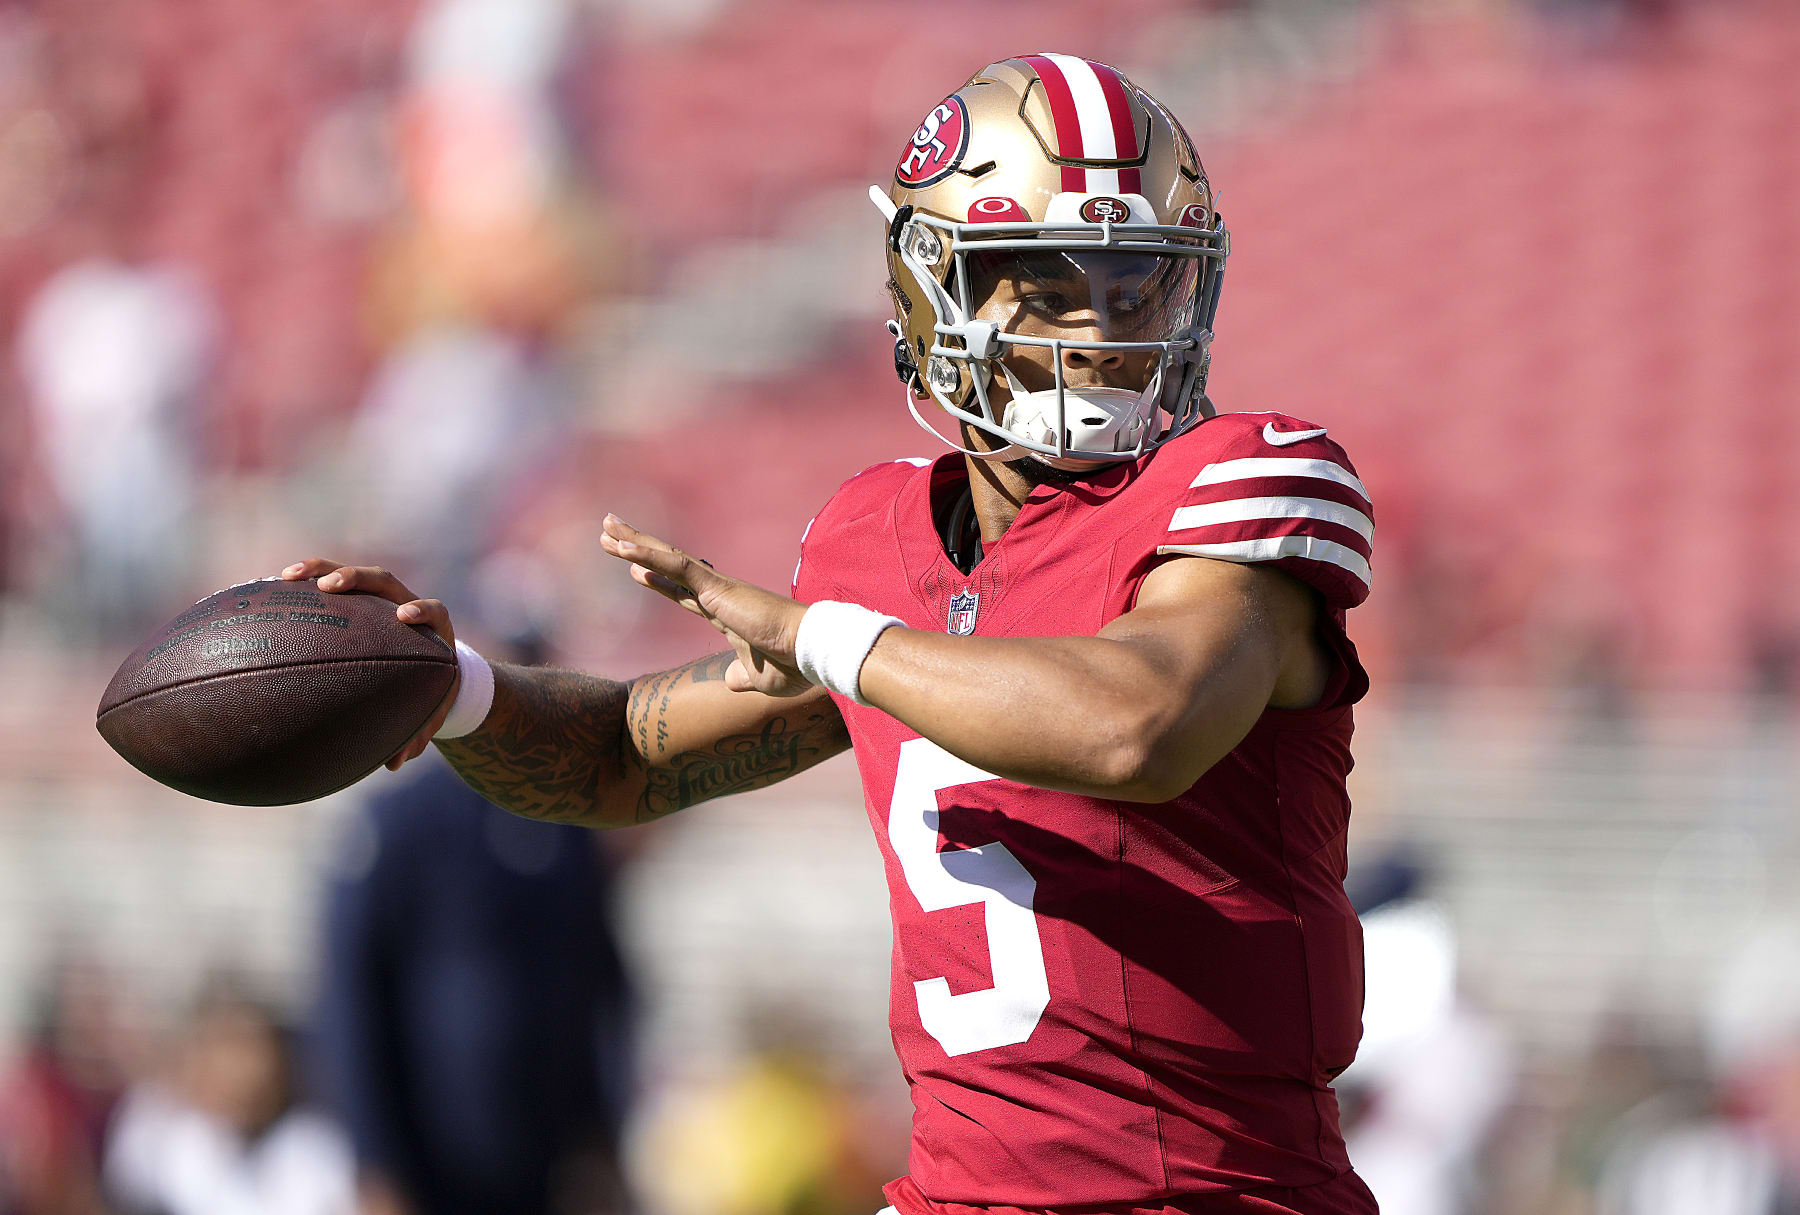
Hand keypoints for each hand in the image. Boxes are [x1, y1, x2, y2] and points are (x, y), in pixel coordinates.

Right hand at [281, 558, 458, 768]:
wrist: (431, 667)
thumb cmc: (431, 691)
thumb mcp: (428, 712)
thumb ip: (416, 734)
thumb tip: (394, 764)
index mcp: (433, 629)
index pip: (432, 610)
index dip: (421, 609)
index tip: (404, 616)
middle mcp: (404, 605)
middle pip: (385, 580)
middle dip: (358, 578)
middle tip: (332, 586)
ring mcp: (380, 598)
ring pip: (353, 575)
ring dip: (322, 569)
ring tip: (289, 576)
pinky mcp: (358, 599)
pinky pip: (328, 583)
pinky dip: (305, 583)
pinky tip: (273, 588)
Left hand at [599, 515, 812, 696]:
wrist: (811, 652)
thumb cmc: (793, 665)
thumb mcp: (759, 678)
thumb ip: (741, 676)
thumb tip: (731, 680)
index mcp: (725, 614)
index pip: (683, 591)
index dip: (657, 578)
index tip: (633, 568)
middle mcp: (718, 595)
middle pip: (668, 566)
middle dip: (638, 548)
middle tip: (611, 531)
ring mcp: (716, 588)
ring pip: (667, 558)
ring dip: (634, 542)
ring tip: (607, 526)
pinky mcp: (717, 588)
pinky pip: (676, 566)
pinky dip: (649, 555)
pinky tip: (624, 548)